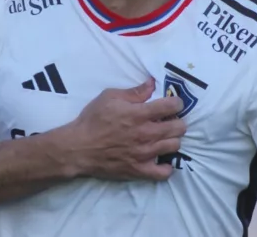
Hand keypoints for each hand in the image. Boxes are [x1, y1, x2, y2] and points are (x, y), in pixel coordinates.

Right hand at [60, 79, 186, 180]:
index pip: (172, 106)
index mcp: (140, 114)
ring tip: (164, 138)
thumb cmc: (92, 120)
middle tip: (169, 121)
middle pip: (179, 127)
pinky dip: (166, 167)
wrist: (77, 148)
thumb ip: (134, 91)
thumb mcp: (110, 97)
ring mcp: (144, 154)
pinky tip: (161, 160)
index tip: (173, 104)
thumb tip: (152, 83)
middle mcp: (146, 134)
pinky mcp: (139, 170)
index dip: (177, 103)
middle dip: (178, 121)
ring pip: (174, 146)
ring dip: (172, 140)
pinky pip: (163, 173)